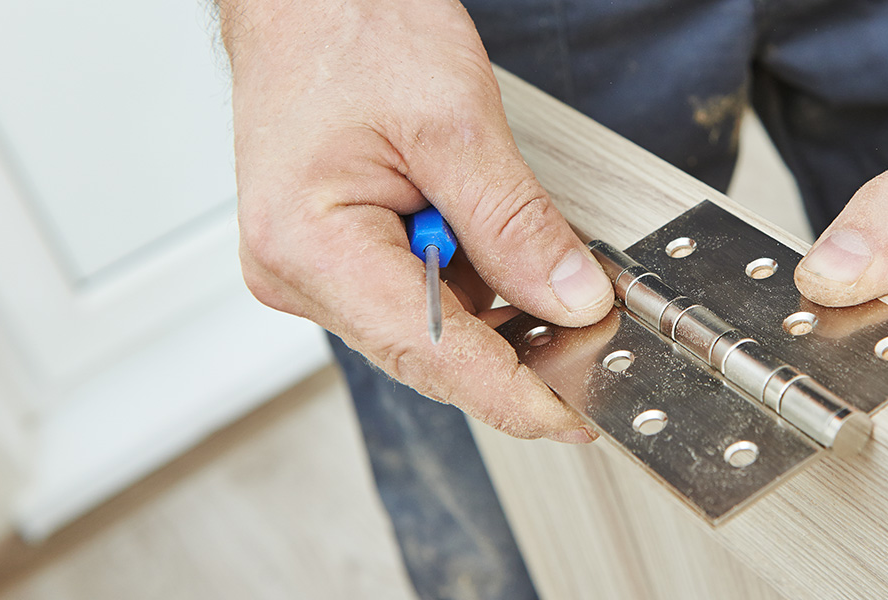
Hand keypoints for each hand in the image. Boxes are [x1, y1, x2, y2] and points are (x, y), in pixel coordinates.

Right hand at [220, 0, 612, 442]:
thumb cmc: (347, 27)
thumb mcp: (455, 122)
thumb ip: (515, 224)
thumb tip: (571, 299)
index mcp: (308, 245)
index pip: (427, 352)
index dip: (511, 394)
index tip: (574, 415)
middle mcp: (297, 272)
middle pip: (427, 351)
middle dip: (514, 348)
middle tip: (590, 330)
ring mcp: (311, 269)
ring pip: (427, 328)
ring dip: (494, 309)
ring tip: (541, 258)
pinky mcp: (333, 255)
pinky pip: (415, 296)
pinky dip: (469, 285)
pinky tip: (498, 250)